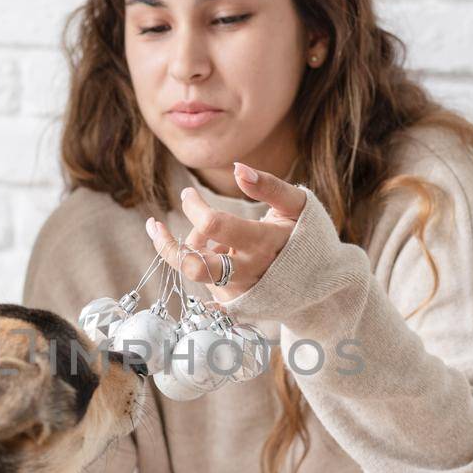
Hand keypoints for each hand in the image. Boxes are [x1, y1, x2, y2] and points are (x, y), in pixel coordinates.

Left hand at [144, 160, 308, 303]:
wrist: (317, 283)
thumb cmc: (305, 236)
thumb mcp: (296, 206)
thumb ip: (269, 186)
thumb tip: (238, 169)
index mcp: (264, 243)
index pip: (214, 224)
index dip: (193, 206)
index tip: (187, 194)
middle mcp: (248, 272)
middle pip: (193, 265)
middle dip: (167, 245)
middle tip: (155, 225)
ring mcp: (238, 292)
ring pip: (195, 272)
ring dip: (188, 249)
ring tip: (201, 236)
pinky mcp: (232, 304)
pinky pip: (204, 280)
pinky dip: (204, 261)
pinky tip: (220, 254)